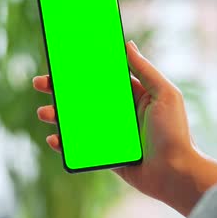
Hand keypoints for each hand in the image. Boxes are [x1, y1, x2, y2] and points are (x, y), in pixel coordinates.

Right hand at [33, 41, 216, 215]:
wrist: (175, 173)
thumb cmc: (174, 133)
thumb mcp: (164, 94)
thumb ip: (144, 70)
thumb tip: (127, 44)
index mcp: (134, 96)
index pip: (103, 78)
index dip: (82, 69)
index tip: (63, 62)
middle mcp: (121, 113)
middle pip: (85, 98)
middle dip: (61, 91)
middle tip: (41, 84)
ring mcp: (112, 135)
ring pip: (78, 122)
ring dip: (58, 116)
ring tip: (45, 113)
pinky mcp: (107, 155)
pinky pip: (81, 147)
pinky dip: (65, 143)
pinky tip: (54, 139)